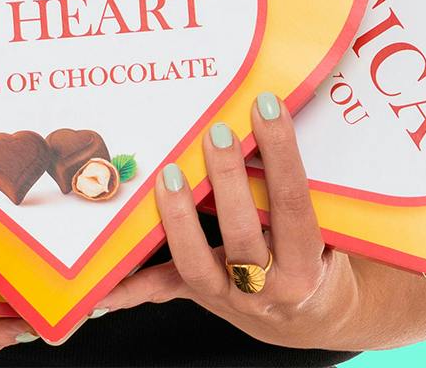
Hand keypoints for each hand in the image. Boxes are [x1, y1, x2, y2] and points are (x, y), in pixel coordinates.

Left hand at [111, 91, 362, 350]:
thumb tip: (271, 115)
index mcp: (306, 265)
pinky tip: (99, 288)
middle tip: (216, 132)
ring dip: (179, 220)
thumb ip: (294, 189)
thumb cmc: (319, 259)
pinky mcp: (201, 297)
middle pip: (242, 236)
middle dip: (228, 181)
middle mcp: (267, 287)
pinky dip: (128, 289)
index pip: (292, 203)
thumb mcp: (327, 230)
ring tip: (168, 175)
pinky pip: (161, 291)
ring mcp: (230, 298)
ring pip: (197, 265)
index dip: (281, 153)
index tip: (266, 106)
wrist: (311, 318)